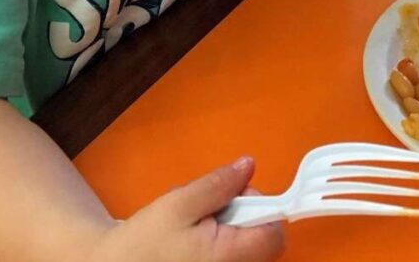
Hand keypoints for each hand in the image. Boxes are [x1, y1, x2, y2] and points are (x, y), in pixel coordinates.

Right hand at [91, 157, 283, 261]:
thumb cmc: (144, 242)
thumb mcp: (179, 203)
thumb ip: (217, 185)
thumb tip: (248, 165)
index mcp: (229, 255)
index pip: (275, 234)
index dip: (264, 209)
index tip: (237, 195)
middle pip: (261, 238)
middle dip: (240, 212)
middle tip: (207, 203)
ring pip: (244, 243)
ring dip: (226, 223)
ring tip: (192, 218)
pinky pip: (228, 253)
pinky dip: (216, 238)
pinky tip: (191, 233)